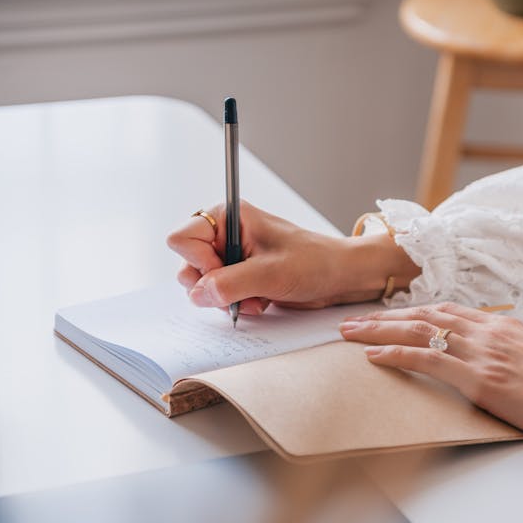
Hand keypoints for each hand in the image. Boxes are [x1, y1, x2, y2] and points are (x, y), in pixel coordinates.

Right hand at [167, 201, 418, 314]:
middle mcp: (225, 235)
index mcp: (228, 218)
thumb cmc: (314, 262)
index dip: (198, 262)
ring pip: (201, 285)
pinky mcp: (239, 276)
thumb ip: (230, 283)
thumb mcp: (271, 273)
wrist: (340, 277)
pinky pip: (219, 296)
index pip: (182, 239)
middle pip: (187, 265)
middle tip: (240, 290)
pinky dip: (236, 304)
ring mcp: (231, 257)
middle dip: (211, 286)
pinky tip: (261, 301)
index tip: (224, 273)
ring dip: (226, 299)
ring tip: (256, 297)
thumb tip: (198, 294)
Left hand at [340, 302, 522, 470]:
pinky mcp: (481, 379)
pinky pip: (428, 361)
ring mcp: (483, 353)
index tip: (385, 314)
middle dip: (383, 317)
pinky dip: (397, 355)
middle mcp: (487, 332)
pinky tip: (374, 356)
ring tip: (349, 334)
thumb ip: (506, 352)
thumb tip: (486, 358)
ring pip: (419, 332)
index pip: (445, 311)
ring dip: (378, 331)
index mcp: (500, 326)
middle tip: (351, 320)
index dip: (410, 312)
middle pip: (424, 316)